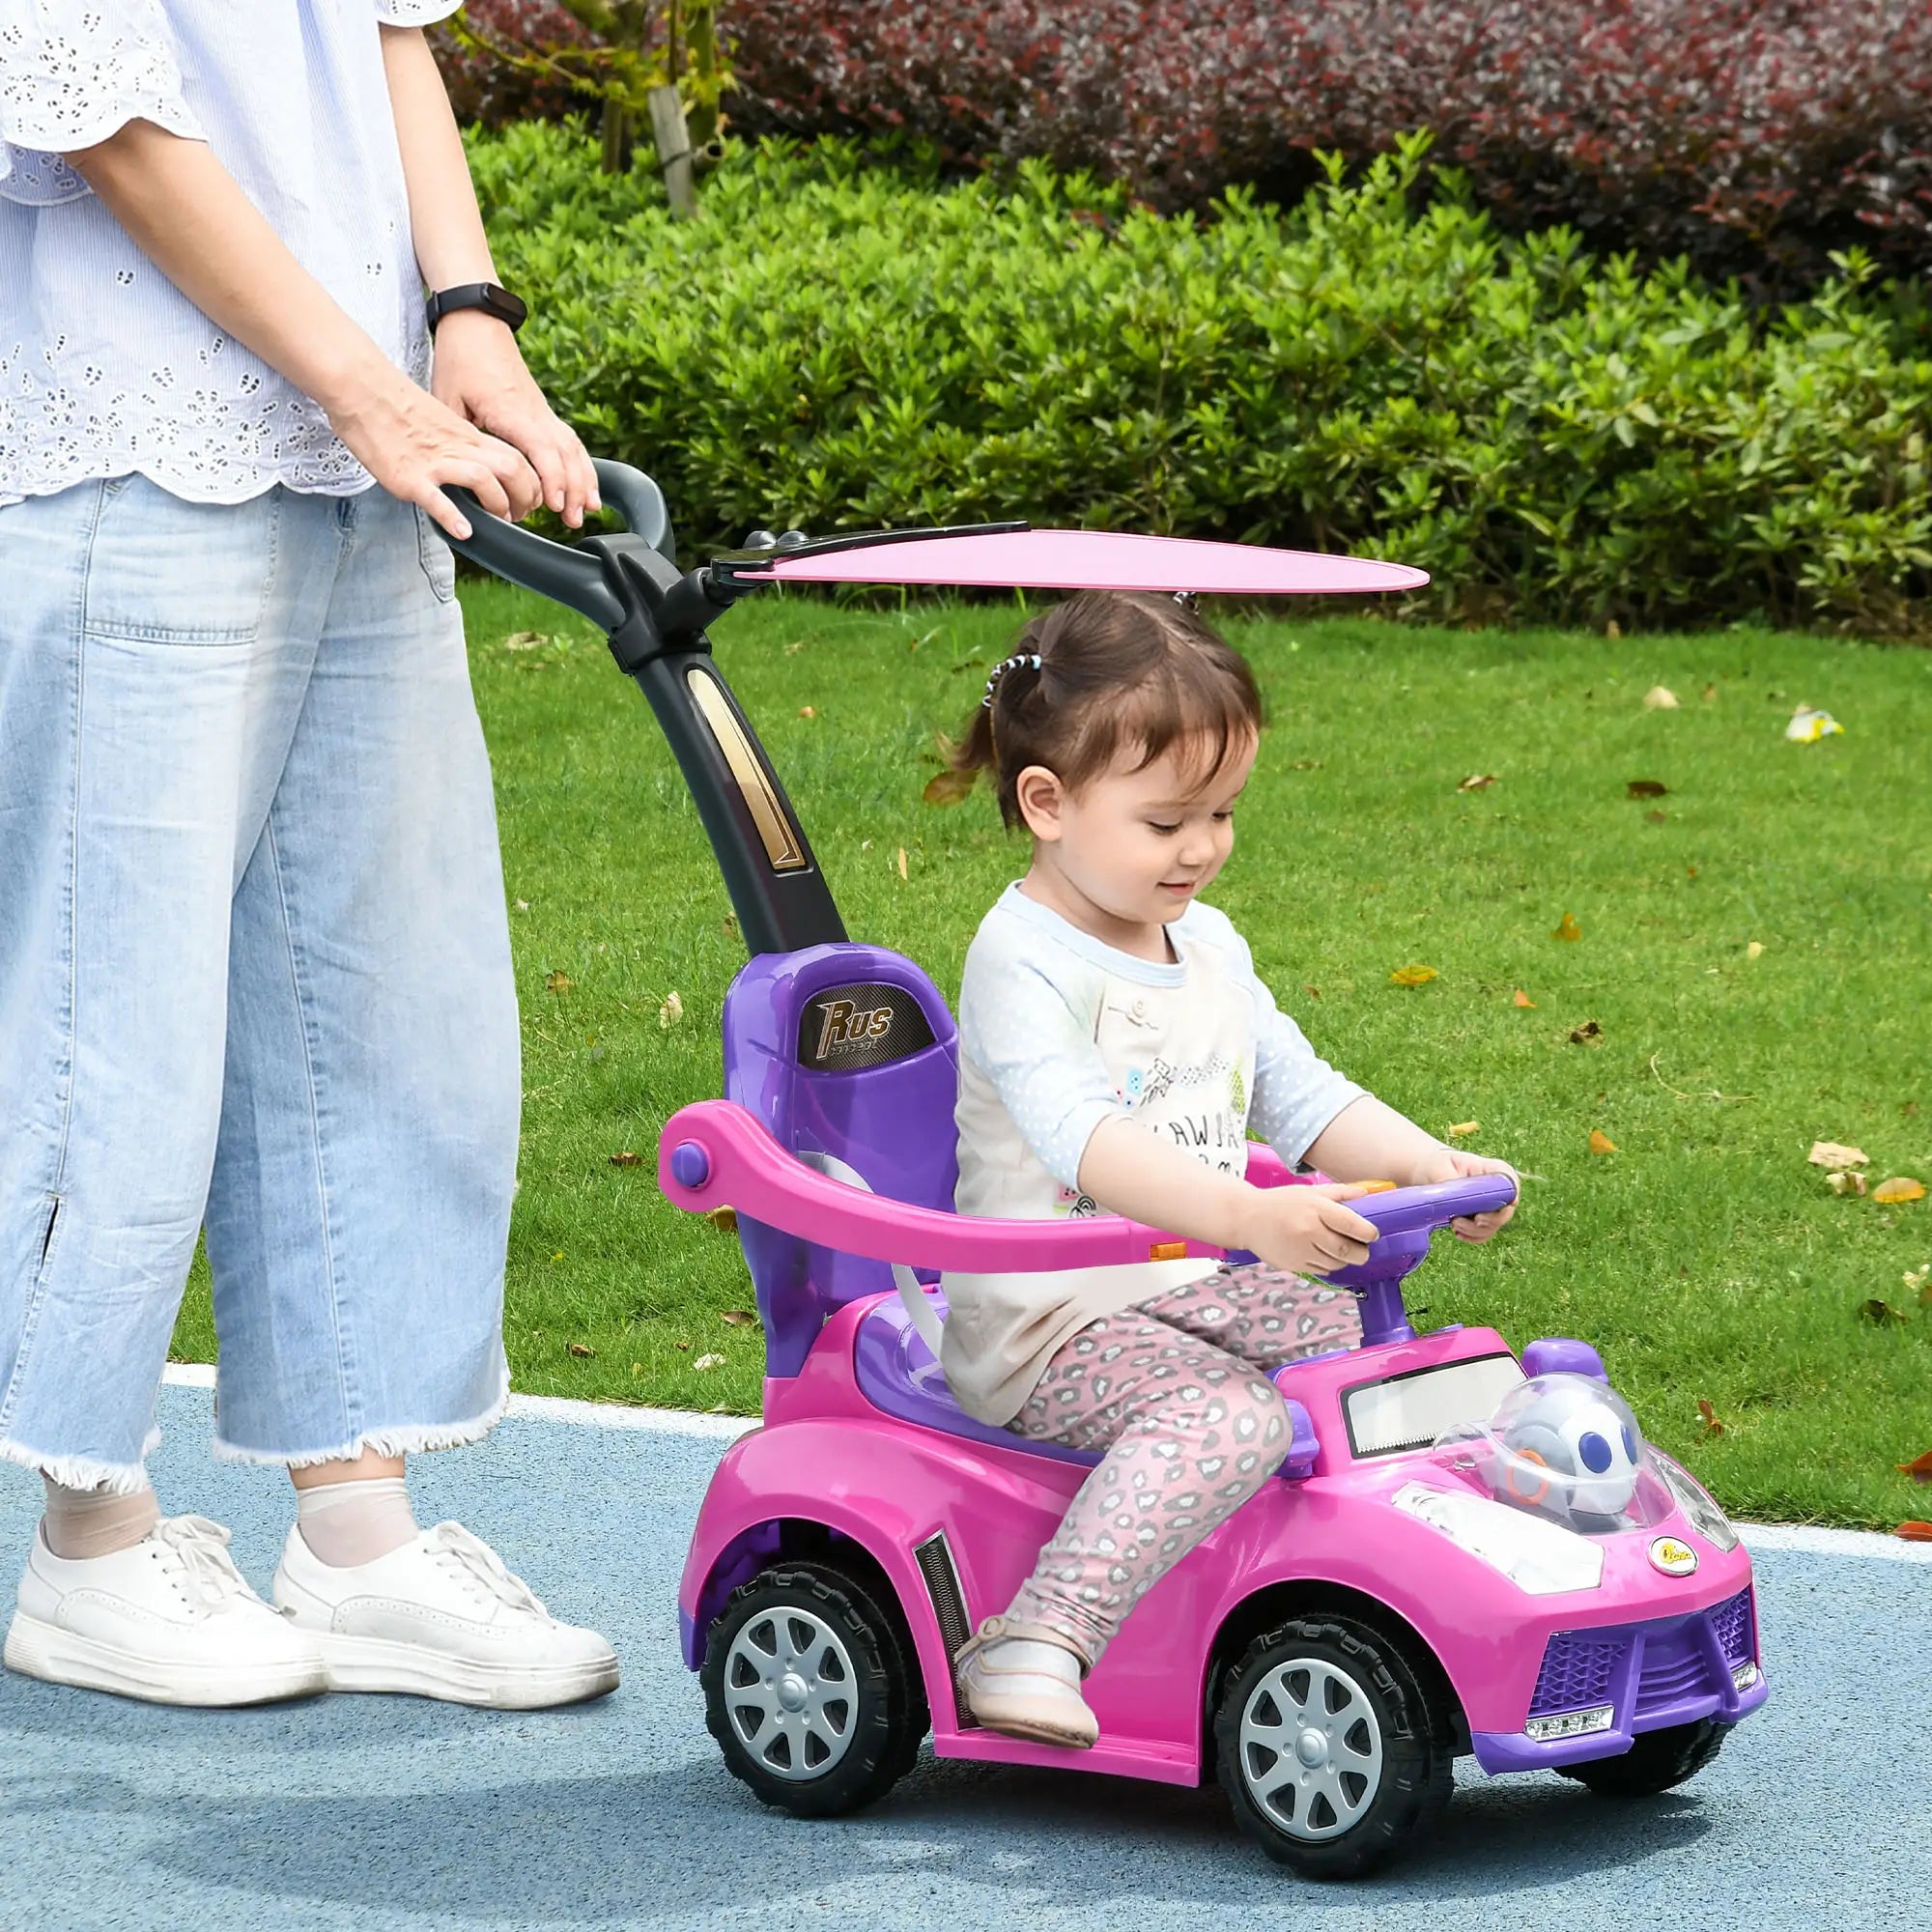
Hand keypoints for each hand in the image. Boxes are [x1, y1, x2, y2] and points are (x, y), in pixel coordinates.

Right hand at [323, 350, 542, 539]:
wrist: (360, 386)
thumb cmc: (392, 404)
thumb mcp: (439, 421)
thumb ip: (458, 444)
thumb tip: (470, 467)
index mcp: (466, 436)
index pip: (515, 457)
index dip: (530, 482)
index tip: (527, 501)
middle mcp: (457, 447)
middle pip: (511, 468)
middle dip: (524, 497)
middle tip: (518, 516)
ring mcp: (433, 461)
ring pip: (484, 479)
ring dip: (497, 505)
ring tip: (497, 522)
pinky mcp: (409, 475)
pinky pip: (437, 498)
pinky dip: (453, 517)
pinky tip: (463, 532)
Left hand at [429, 309, 599, 530]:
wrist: (476, 323)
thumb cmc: (460, 359)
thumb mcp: (447, 399)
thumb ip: (458, 439)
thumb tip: (463, 477)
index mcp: (510, 410)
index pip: (542, 449)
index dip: (551, 479)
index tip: (555, 505)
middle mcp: (534, 412)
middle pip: (566, 454)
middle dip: (574, 490)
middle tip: (573, 522)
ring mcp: (542, 411)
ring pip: (574, 449)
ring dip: (584, 480)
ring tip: (589, 510)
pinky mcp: (543, 412)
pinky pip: (570, 441)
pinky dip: (582, 465)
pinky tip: (586, 486)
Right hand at [1237, 1182, 1380, 1276]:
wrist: (1246, 1218)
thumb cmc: (1280, 1202)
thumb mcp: (1309, 1191)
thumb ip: (1339, 1193)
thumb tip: (1367, 1194)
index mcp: (1315, 1209)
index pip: (1353, 1225)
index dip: (1368, 1233)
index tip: (1372, 1234)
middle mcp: (1309, 1231)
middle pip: (1347, 1250)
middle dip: (1362, 1252)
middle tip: (1363, 1249)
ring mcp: (1300, 1251)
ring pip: (1336, 1263)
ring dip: (1344, 1259)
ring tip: (1340, 1250)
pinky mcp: (1293, 1265)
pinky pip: (1321, 1270)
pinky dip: (1327, 1264)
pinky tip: (1321, 1253)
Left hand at [1408, 1146, 1519, 1242]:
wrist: (1426, 1171)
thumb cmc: (1435, 1164)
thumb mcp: (1439, 1168)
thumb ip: (1453, 1184)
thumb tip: (1460, 1200)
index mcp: (1491, 1170)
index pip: (1511, 1182)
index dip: (1511, 1196)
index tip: (1501, 1206)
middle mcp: (1496, 1189)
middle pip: (1505, 1210)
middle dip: (1489, 1220)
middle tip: (1467, 1220)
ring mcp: (1490, 1205)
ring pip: (1494, 1226)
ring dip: (1475, 1231)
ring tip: (1454, 1223)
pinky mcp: (1481, 1218)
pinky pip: (1484, 1234)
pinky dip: (1472, 1237)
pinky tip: (1458, 1233)